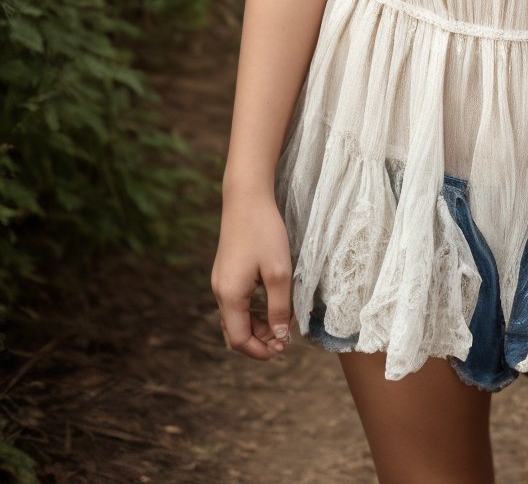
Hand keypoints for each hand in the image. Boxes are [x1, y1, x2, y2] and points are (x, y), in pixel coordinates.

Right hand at [211, 190, 293, 359]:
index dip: (260, 351)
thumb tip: (279, 337)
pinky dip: (252, 311)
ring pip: (236, 317)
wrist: (246, 198)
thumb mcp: (278, 272)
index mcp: (230, 296)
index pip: (239, 340)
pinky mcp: (226, 271)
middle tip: (284, 340)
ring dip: (257, 326)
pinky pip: (236, 302)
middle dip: (259, 341)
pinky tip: (271, 304)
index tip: (282, 349)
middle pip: (235, 331)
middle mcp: (220, 291)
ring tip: (282, 323)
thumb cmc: (264, 232)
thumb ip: (279, 307)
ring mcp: (221, 280)